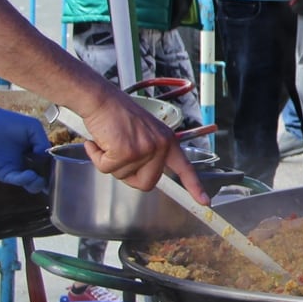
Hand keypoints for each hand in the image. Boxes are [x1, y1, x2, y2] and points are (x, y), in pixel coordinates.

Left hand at [0, 105, 50, 193]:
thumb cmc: (9, 122)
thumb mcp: (33, 127)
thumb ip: (42, 141)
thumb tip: (44, 157)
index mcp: (34, 153)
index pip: (48, 165)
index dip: (54, 169)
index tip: (59, 169)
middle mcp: (26, 163)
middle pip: (41, 178)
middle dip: (48, 181)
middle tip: (51, 179)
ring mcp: (15, 169)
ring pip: (30, 183)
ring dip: (37, 183)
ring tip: (40, 179)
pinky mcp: (3, 173)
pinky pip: (15, 179)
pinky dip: (24, 179)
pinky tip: (30, 175)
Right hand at [80, 88, 206, 202]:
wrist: (100, 99)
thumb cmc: (117, 115)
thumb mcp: (144, 133)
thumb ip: (150, 153)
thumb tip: (144, 176)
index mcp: (167, 141)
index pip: (185, 168)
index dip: (194, 187)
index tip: (204, 201)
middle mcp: (160, 145)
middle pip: (147, 183)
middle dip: (129, 176)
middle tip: (118, 155)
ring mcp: (144, 149)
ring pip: (123, 176)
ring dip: (109, 162)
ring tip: (109, 141)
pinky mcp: (126, 151)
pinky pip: (106, 169)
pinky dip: (97, 158)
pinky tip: (99, 141)